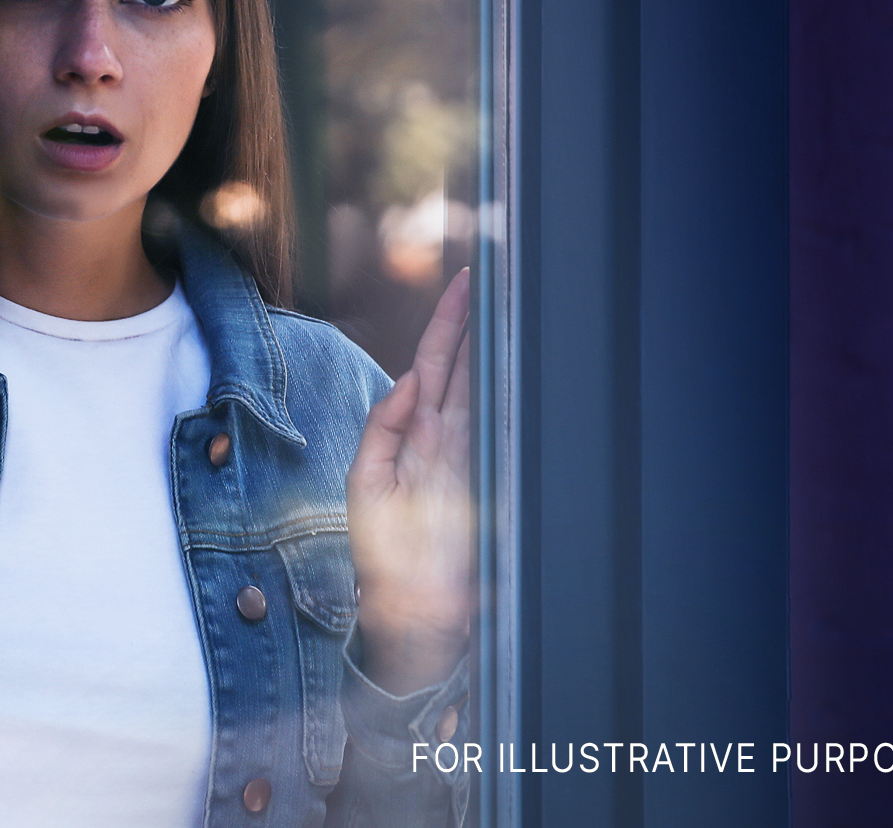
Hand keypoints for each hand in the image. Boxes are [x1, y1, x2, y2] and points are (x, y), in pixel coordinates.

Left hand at [346, 266, 478, 694]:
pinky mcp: (495, 478)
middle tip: (494, 277)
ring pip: (488, 389)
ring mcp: (474, 457)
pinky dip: (515, 394)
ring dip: (498, 348)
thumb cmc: (386, 559)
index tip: (463, 284)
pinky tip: (524, 365)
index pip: (431, 365)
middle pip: (465, 366)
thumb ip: (383, 429)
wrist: (416, 614)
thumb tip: (405, 381)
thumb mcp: (368, 487)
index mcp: (411, 435)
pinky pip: (507, 426)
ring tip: (511, 305)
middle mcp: (446, 439)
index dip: (447, 324)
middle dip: (478, 321)